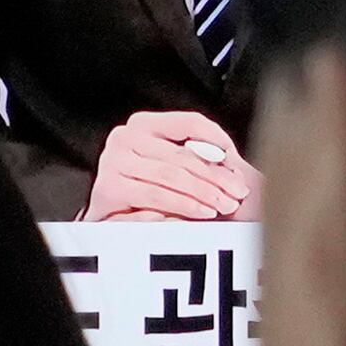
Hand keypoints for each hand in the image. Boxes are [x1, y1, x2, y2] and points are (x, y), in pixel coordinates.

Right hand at [84, 110, 256, 221]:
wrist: (110, 222)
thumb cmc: (148, 193)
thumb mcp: (177, 167)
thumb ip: (202, 159)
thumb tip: (234, 166)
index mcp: (144, 124)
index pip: (189, 122)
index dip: (216, 139)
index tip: (235, 161)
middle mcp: (125, 138)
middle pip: (182, 155)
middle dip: (215, 177)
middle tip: (236, 193)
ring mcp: (113, 164)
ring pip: (170, 177)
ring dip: (202, 193)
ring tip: (222, 206)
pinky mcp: (109, 190)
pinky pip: (155, 198)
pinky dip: (181, 206)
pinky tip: (200, 213)